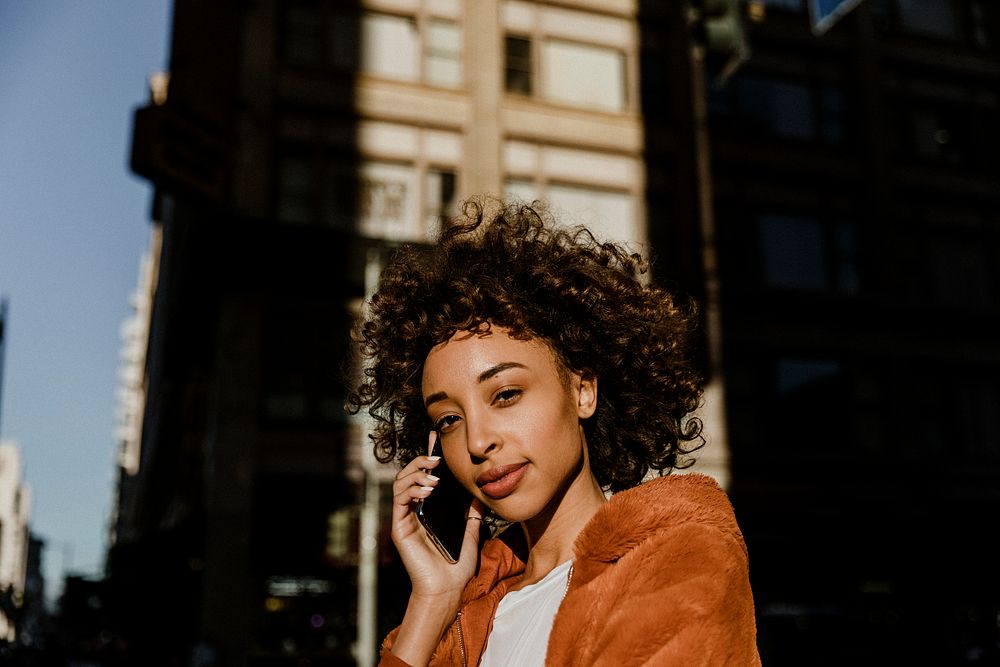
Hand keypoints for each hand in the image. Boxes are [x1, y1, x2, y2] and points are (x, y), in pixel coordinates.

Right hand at [390, 432, 483, 602]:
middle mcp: (414, 510)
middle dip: (421, 461)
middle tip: (436, 457)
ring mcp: (405, 518)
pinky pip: (399, 501)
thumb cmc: (456, 565)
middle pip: (409, 474)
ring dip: (416, 473)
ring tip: (434, 474)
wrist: (448, 589)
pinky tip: (427, 490)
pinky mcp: (399, 528)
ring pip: (400, 483)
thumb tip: (481, 491)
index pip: (425, 475)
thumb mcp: (471, 532)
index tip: (435, 437)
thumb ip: (473, 512)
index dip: (428, 455)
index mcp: (429, 508)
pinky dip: (411, 490)